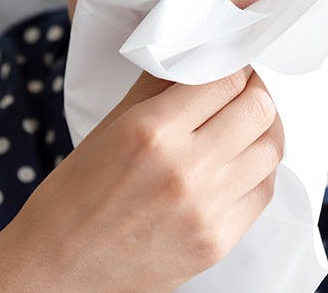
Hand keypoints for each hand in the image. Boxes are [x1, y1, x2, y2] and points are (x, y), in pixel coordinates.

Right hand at [0, 67, 283, 291]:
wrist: (57, 273)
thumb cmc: (72, 198)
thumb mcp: (107, 129)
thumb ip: (157, 89)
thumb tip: (199, 56)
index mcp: (151, 131)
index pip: (226, 79)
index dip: (235, 66)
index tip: (233, 65)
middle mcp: (185, 168)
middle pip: (259, 109)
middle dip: (255, 93)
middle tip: (245, 91)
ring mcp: (206, 209)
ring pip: (271, 149)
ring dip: (263, 131)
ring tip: (246, 127)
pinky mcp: (217, 242)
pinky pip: (264, 193)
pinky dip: (258, 172)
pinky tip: (241, 165)